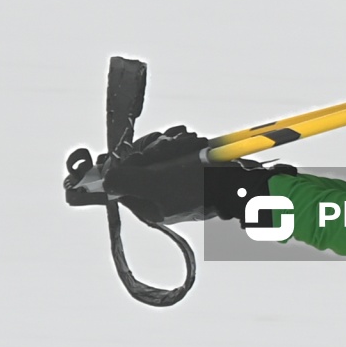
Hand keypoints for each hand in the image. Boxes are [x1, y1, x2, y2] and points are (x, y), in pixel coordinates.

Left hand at [101, 125, 294, 224]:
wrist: (242, 185)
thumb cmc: (204, 189)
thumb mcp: (161, 184)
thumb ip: (129, 181)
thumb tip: (103, 180)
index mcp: (146, 205)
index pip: (119, 181)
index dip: (122, 162)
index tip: (132, 152)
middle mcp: (156, 194)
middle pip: (136, 162)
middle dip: (151, 148)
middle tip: (168, 145)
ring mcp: (171, 179)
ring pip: (154, 151)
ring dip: (169, 143)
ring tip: (186, 143)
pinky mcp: (186, 167)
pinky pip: (173, 148)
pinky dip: (181, 142)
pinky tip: (190, 141)